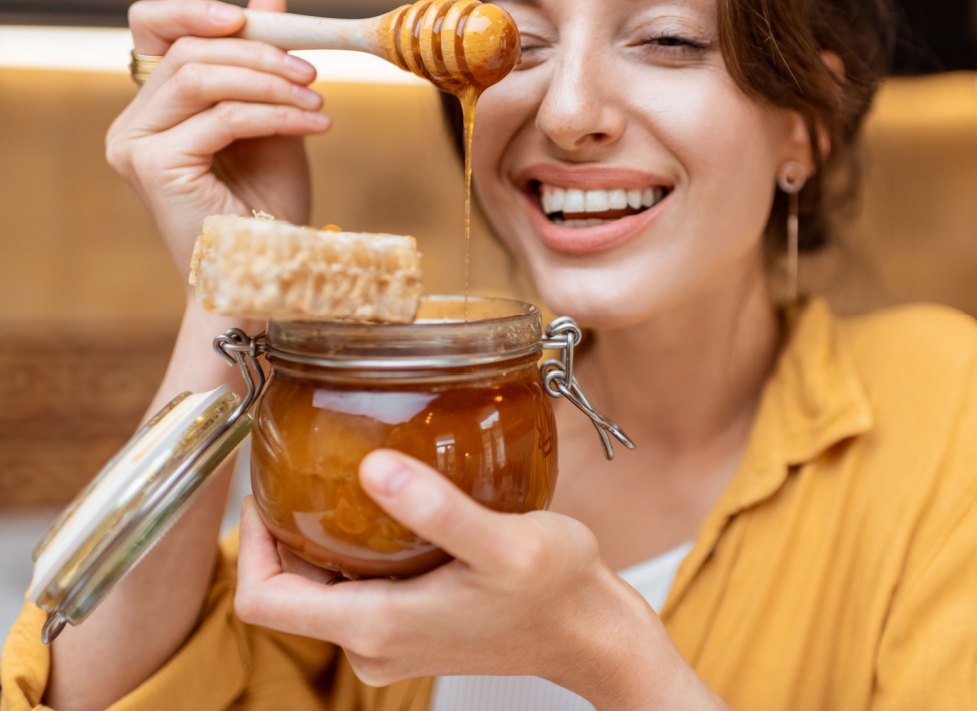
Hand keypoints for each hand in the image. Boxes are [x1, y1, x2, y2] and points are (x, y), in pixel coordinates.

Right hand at [105, 0, 330, 280]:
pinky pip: (223, 118)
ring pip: (201, 78)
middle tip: (311, 74)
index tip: (252, 16)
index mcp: (154, 110)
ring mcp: (137, 145)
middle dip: (258, 53)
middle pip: (186, 51)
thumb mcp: (273, 121)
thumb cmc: (267, 209)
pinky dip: (276, 115)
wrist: (267, 275)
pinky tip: (315, 126)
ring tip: (317, 104)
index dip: (195, 10)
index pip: (153, 31)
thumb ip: (265, 64)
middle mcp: (134, 125)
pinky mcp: (155, 167)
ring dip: (270, 83)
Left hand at [234, 452, 718, 707]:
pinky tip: (390, 510)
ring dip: (324, 539)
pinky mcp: (412, 630)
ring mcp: (391, 642)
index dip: (248, 545)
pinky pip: (358, 591)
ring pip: (324, 589)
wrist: (592, 633)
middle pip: (290, 590)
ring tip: (346, 480)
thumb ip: (436, 509)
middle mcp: (373, 645)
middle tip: (306, 467)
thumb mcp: (502, 542)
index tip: (265, 491)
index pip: (263, 600)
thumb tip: (373, 467)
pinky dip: (358, 552)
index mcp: (378, 626)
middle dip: (285, 532)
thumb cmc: (556, 591)